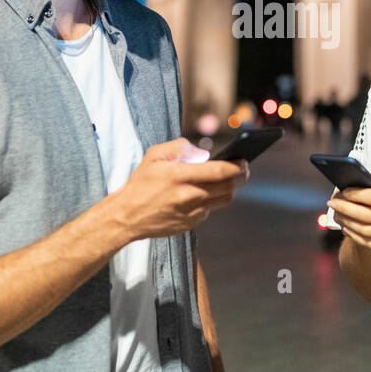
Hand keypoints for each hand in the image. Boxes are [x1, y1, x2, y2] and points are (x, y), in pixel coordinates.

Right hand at [108, 138, 248, 241]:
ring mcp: (191, 212)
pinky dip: (212, 201)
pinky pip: (210, 210)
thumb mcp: (154, 155)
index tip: (244, 161)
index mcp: (179, 175)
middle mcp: (188, 195)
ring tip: (230, 180)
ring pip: (223, 200)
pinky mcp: (190, 224)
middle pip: (227, 187)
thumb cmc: (141, 183)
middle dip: (240, 176)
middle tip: (244, 170)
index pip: (219, 170)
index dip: (236, 166)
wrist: (126, 216)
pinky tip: (206, 194)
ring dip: (231, 189)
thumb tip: (203, 153)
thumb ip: (180, 147)